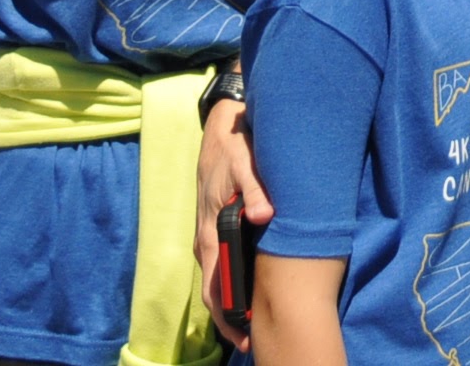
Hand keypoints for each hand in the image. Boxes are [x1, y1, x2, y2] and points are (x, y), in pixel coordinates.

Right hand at [199, 98, 268, 349]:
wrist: (221, 127)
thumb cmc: (234, 147)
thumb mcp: (245, 163)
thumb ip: (255, 189)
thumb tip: (266, 216)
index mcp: (208, 233)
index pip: (215, 288)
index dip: (228, 316)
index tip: (246, 336)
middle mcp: (204, 241)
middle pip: (214, 292)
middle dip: (231, 319)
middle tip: (253, 341)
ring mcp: (207, 236)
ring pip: (217, 279)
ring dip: (232, 303)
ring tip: (253, 325)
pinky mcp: (214, 228)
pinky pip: (221, 263)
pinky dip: (232, 283)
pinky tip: (250, 290)